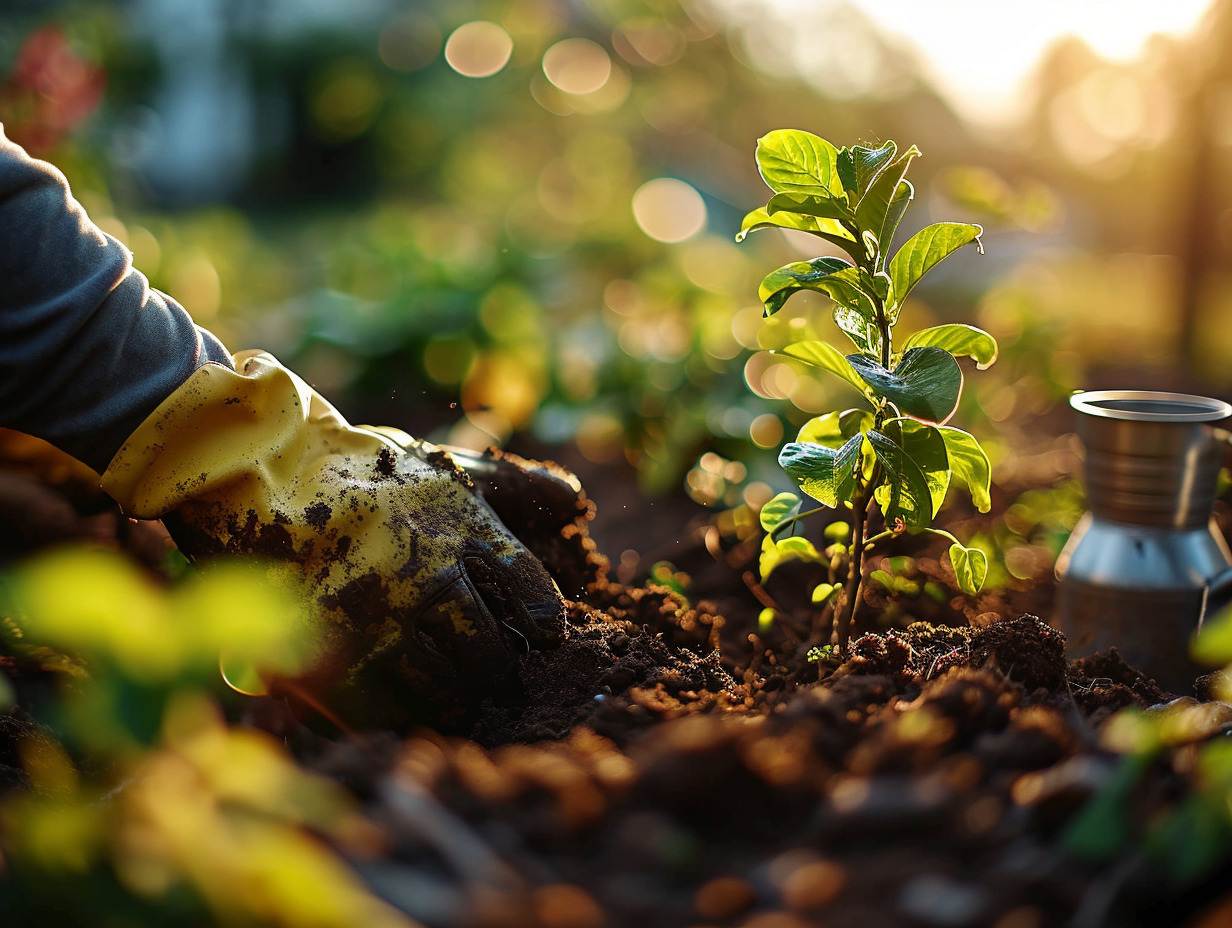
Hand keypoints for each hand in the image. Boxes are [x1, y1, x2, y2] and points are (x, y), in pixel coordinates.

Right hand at [102, 351, 565, 729]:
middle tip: (495, 673)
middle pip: (490, 653)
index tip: (544, 635)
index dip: (544, 620)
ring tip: (449, 686)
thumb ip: (514, 486)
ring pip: (440, 688)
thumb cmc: (363, 470)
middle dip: (498, 669)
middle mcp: (425, 575)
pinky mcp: (326, 652)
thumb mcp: (444, 467)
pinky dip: (399, 710)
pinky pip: (383, 709)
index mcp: (460, 527)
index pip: (528, 589)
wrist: (260, 472)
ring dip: (451, 692)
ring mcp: (375, 618)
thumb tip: (579, 500)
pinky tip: (399, 697)